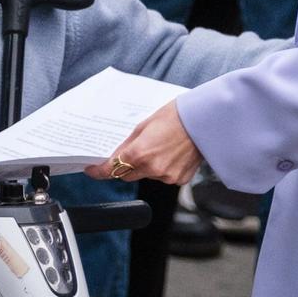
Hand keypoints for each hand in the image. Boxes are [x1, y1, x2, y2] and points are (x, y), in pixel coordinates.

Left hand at [85, 101, 203, 184]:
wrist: (205, 121)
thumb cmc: (176, 116)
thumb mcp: (144, 125)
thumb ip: (127, 145)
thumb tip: (114, 156)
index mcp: (140, 154)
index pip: (111, 170)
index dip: (98, 171)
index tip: (92, 170)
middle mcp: (152, 169)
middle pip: (127, 175)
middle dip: (125, 166)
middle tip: (131, 151)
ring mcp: (167, 176)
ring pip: (146, 175)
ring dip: (146, 166)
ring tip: (159, 146)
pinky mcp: (179, 180)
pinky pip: (163, 177)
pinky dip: (162, 168)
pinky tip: (170, 153)